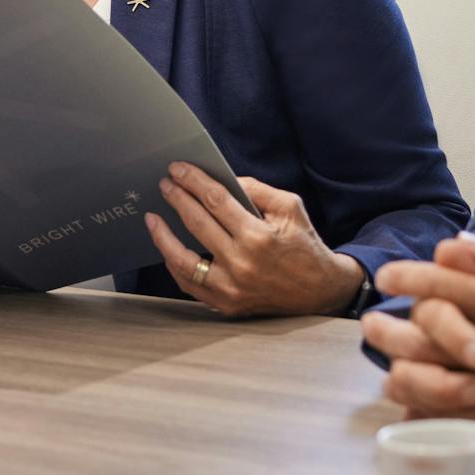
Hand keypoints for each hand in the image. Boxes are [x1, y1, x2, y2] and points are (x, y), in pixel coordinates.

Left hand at [142, 163, 363, 316]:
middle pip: (196, 224)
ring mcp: (231, 288)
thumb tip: (223, 179)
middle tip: (165, 184)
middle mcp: (241, 263)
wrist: (321, 291)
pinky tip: (167, 248)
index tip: (177, 169)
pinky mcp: (226, 304)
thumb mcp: (290, 207)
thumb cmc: (304, 245)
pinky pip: (190, 284)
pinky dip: (175, 265)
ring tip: (153, 218)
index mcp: (258, 236)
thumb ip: (256, 190)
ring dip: (163, 236)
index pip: (215, 200)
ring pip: (183, 260)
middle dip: (176, 199)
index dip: (193, 181)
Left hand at [366, 236, 474, 435]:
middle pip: (425, 337)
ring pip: (431, 384)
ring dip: (400, 374)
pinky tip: (412, 404)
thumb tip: (454, 244)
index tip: (388, 275)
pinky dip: (428, 413)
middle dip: (388, 330)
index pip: (441, 285)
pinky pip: (457, 418)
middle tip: (370, 325)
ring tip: (388, 367)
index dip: (406, 277)